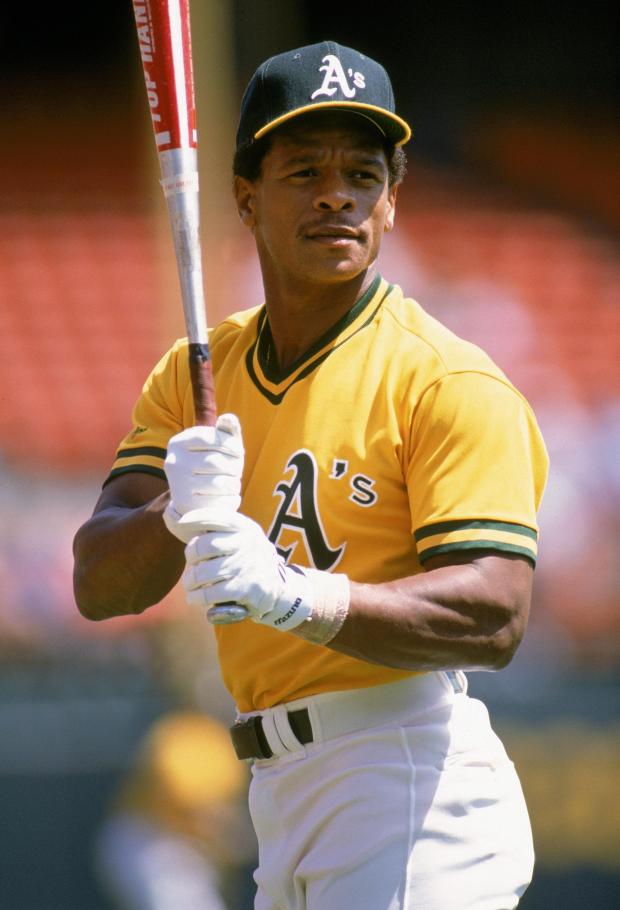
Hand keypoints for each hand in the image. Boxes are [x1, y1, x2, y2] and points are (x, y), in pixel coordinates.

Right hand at [163, 414, 243, 518]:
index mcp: (178, 443)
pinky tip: (226, 497)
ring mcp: (178, 486)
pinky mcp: (188, 506)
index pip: (211, 437)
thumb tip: (229, 419)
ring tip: (231, 484)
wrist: (195, 500)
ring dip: (234, 484)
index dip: (232, 444)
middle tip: (236, 471)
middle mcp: (173, 463)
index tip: (239, 451)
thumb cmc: (212, 466)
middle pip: (217, 462)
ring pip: (221, 483)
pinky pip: (222, 501)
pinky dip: (231, 499)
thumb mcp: (220, 445)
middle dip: (235, 466)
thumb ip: (227, 430)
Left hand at [181, 510, 314, 630]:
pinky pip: (211, 593)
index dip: (195, 518)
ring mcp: (246, 566)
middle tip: (192, 564)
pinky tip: (195, 598)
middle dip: (191, 556)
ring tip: (190, 584)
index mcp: (244, 527)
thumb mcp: (240, 538)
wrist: (277, 587)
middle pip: (205, 545)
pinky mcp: (246, 589)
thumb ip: (215, 530)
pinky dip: (198, 597)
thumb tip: (172, 516)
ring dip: (191, 581)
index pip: (216, 516)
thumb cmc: (246, 559)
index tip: (181, 522)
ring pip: (204, 572)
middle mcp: (247, 543)